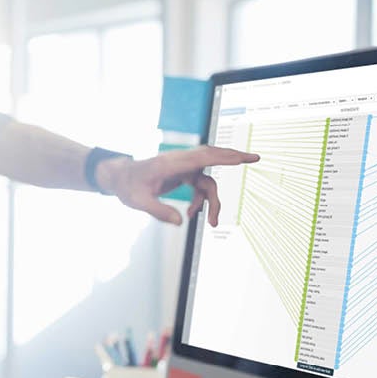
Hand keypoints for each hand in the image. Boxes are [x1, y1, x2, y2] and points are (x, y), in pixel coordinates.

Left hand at [97, 145, 258, 225]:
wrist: (120, 178)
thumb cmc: (127, 187)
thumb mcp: (138, 202)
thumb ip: (159, 211)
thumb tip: (180, 222)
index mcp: (171, 163)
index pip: (203, 156)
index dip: (225, 155)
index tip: (243, 156)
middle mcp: (180, 161)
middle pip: (213, 157)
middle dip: (234, 158)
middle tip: (256, 158)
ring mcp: (183, 166)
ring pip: (208, 180)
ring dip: (212, 201)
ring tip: (211, 222)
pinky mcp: (184, 172)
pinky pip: (201, 185)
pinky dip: (200, 200)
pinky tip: (191, 212)